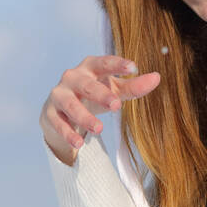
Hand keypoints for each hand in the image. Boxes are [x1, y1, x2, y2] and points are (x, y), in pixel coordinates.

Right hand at [40, 55, 160, 162]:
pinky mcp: (50, 113)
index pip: (104, 62)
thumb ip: (134, 86)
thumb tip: (156, 78)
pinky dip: (67, 133)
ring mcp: (59, 94)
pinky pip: (58, 123)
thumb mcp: (114, 90)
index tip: (133, 67)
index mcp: (90, 67)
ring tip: (99, 129)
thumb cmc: (92, 94)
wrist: (61, 109)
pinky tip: (77, 144)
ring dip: (84, 117)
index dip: (117, 64)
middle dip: (101, 94)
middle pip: (86, 85)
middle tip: (116, 105)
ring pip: (71, 105)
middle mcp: (72, 77)